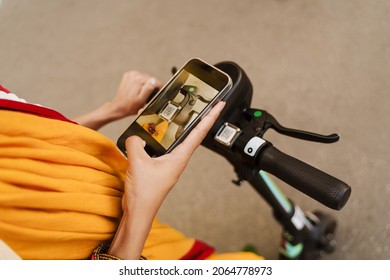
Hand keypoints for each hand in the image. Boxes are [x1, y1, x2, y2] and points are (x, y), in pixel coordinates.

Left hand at [108, 71, 162, 119]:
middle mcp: (136, 74)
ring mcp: (131, 74)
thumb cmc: (131, 106)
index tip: (159, 94)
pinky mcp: (129, 75)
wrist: (119, 106)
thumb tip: (154, 80)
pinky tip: (137, 90)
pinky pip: (139, 78)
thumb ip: (148, 89)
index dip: (159, 88)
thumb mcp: (142, 100)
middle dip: (152, 87)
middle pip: (151, 79)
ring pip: (146, 78)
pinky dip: (140, 83)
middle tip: (148, 96)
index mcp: (140, 80)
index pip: (156, 81)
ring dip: (146, 85)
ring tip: (142, 94)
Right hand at [108, 101, 224, 258]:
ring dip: (179, 127)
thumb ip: (136, 143)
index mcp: (179, 158)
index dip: (210, 117)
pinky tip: (153, 133)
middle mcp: (178, 160)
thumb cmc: (144, 193)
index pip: (199, 133)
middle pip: (192, 134)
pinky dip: (161, 137)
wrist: (138, 212)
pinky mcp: (160, 167)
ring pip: (177, 140)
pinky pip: (164, 147)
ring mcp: (169, 164)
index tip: (220, 105)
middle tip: (204, 103)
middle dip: (199, 118)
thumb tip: (135, 136)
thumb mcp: (138, 162)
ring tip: (179, 113)